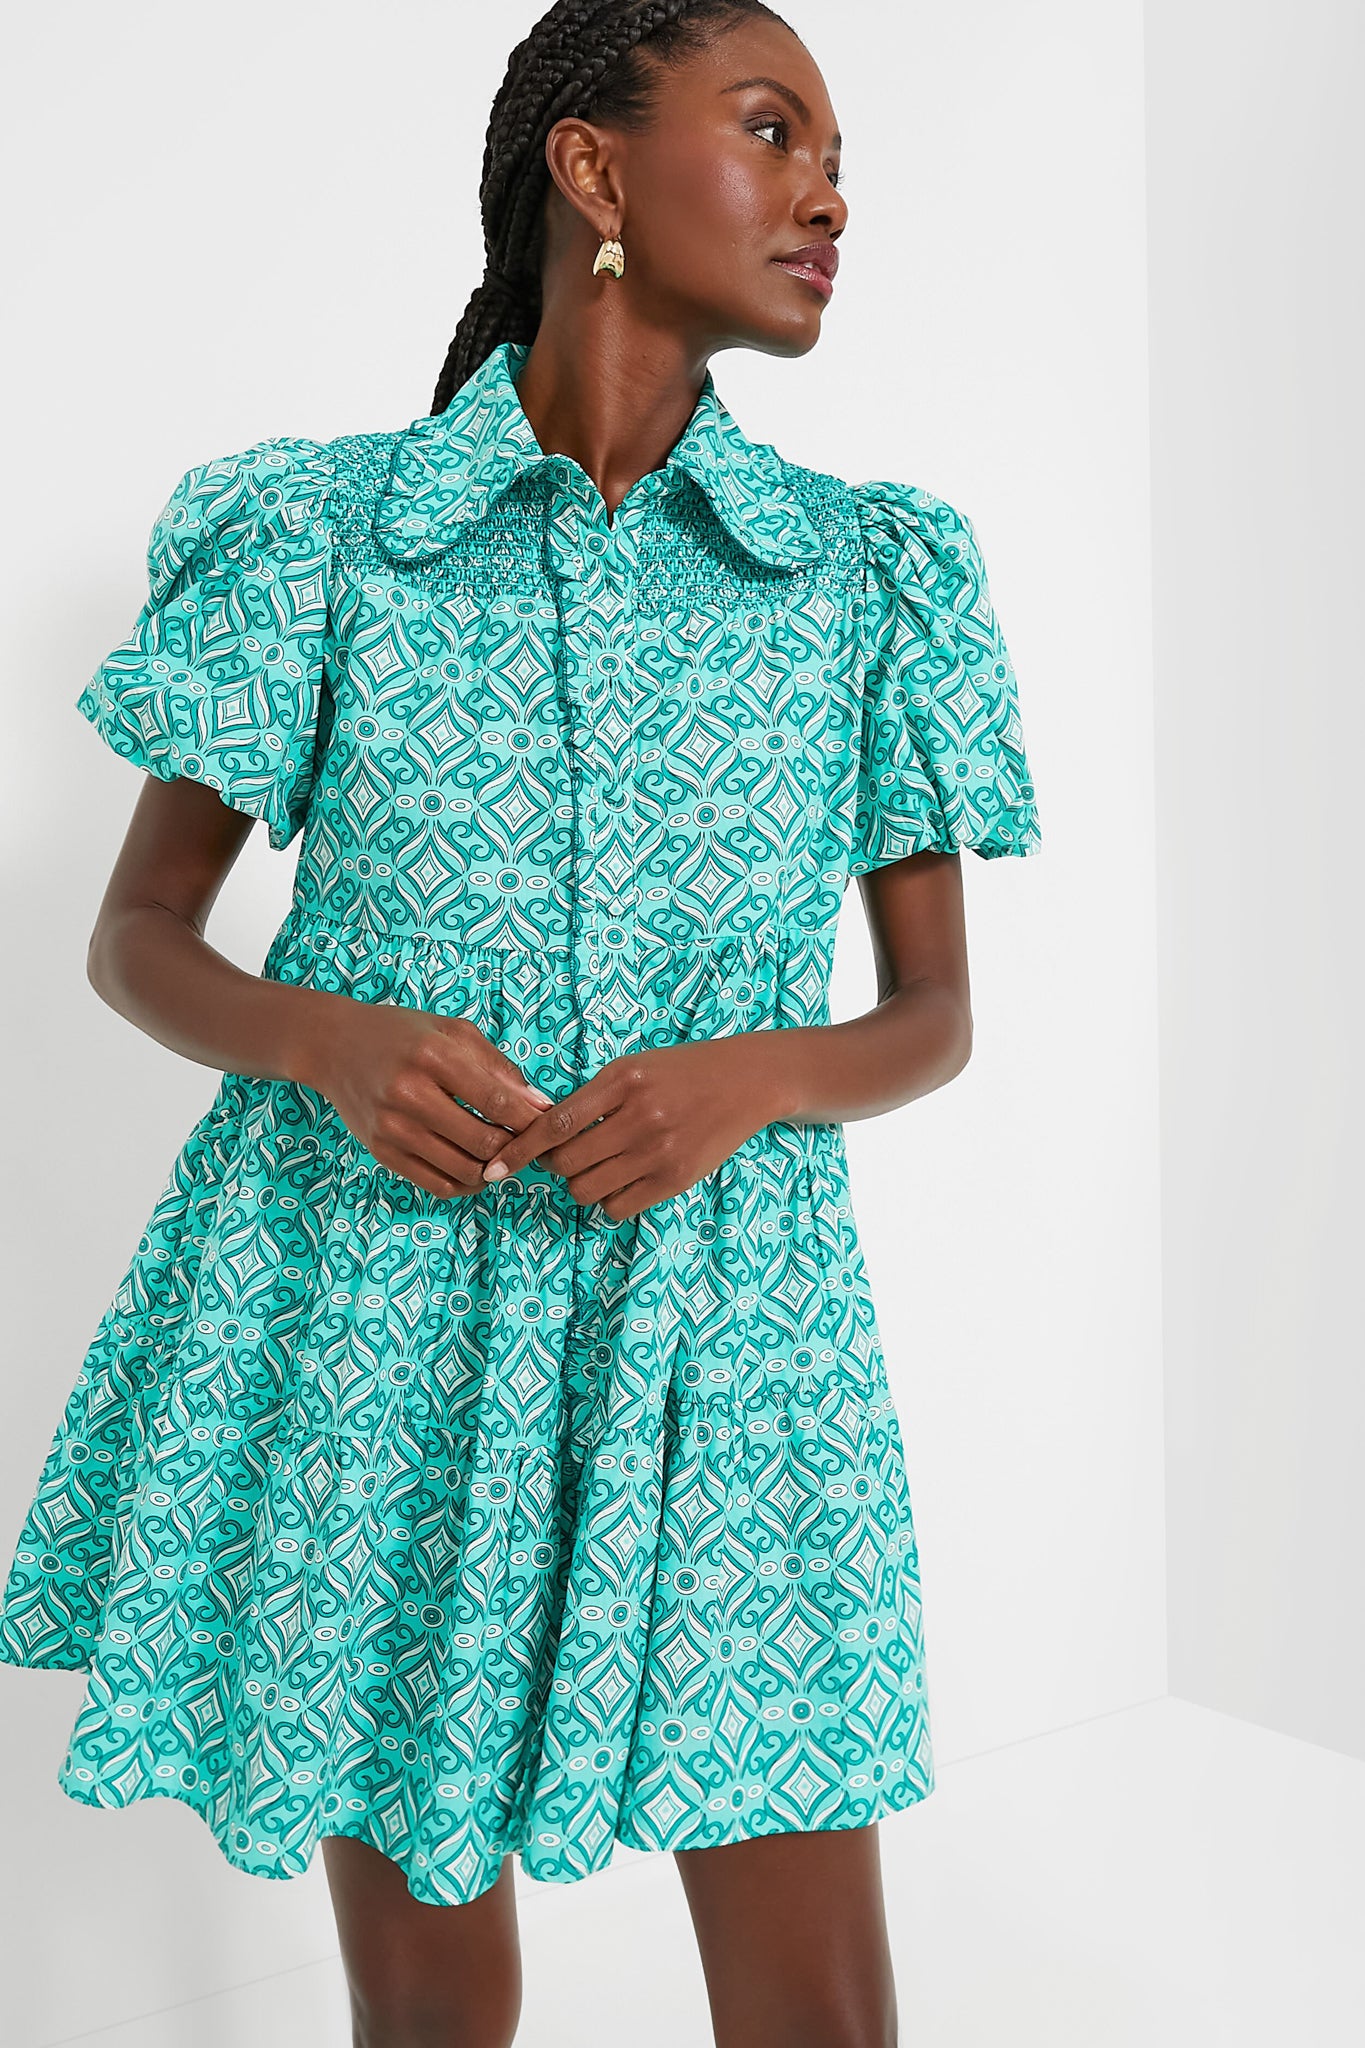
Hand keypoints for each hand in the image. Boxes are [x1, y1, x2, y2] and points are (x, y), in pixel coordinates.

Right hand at [302, 997, 553, 1198]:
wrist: (334, 1047)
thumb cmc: (402, 1035)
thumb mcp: (453, 1032)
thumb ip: (499, 1067)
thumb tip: (540, 1106)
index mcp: (432, 1057)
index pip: (496, 1101)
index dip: (529, 1120)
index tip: (548, 1124)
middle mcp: (409, 1094)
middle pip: (483, 1142)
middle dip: (516, 1148)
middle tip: (529, 1144)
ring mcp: (392, 1128)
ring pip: (465, 1170)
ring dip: (494, 1169)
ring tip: (504, 1154)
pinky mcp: (382, 1152)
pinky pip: (437, 1184)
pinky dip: (467, 1184)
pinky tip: (477, 1167)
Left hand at [478, 1037, 781, 1220]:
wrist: (747, 1082)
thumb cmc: (682, 1072)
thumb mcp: (633, 1067)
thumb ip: (593, 1097)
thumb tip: (544, 1132)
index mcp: (621, 1081)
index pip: (555, 1124)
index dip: (520, 1150)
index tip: (497, 1167)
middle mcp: (639, 1117)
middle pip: (566, 1163)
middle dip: (555, 1166)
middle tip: (565, 1156)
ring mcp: (658, 1151)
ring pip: (587, 1190)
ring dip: (580, 1184)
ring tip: (596, 1167)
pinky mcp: (675, 1179)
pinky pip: (617, 1206)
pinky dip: (608, 1199)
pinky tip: (620, 1180)